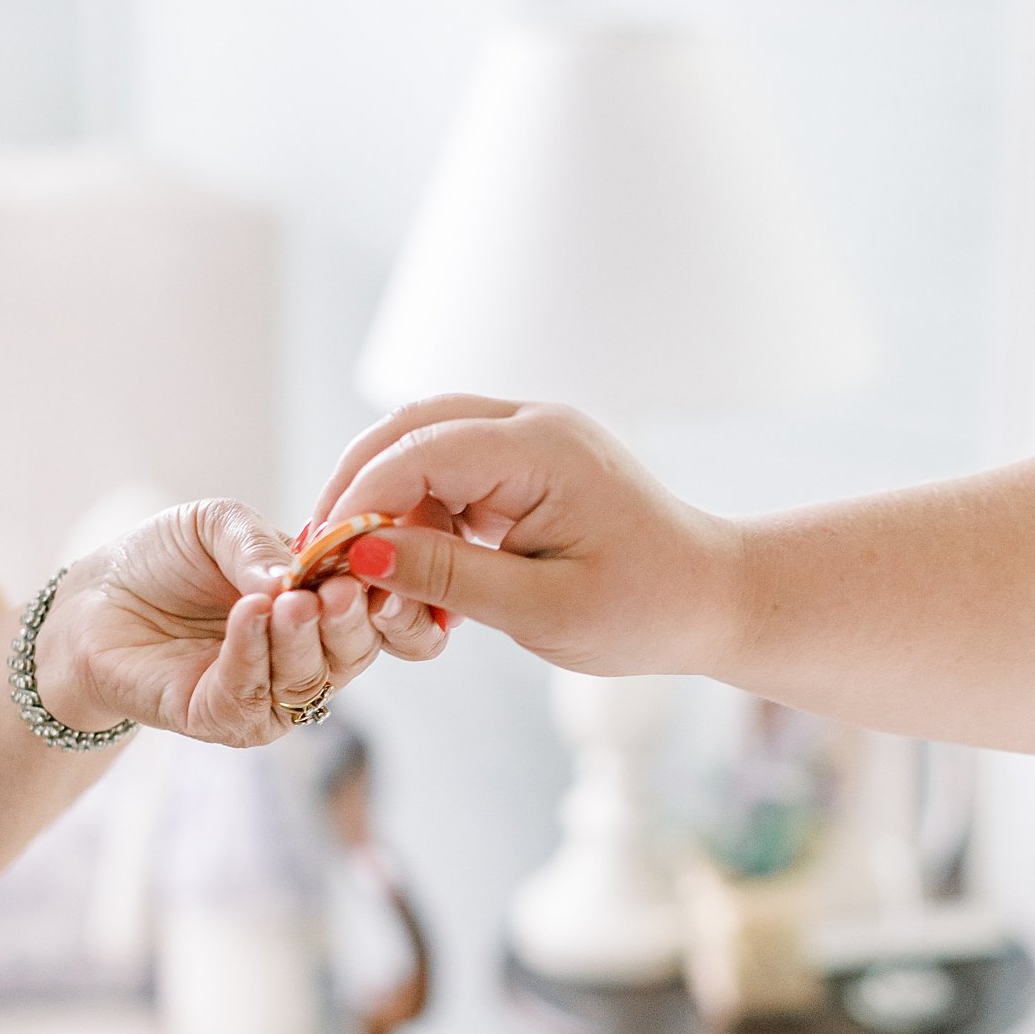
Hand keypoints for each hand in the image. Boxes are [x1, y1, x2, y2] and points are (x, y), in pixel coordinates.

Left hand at [33, 498, 393, 745]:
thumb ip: (261, 544)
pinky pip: (251, 696)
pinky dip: (254, 653)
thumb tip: (297, 576)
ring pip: (309, 681)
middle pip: (355, 655)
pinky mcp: (220, 720)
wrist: (96, 597)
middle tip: (340, 590)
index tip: (392, 573)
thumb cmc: (167, 558)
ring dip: (303, 639)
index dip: (401, 607)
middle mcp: (309, 657)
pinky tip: (250, 614)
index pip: (385, 621)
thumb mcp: (220, 524)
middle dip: (351, 623)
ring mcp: (269, 694)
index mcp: (326, 608)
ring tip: (291, 600)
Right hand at [310, 395, 743, 676]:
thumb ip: (448, 577)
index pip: (417, 452)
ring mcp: (533, 434)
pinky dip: (423, 509)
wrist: (713, 597)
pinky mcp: (531, 459)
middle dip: (355, 488)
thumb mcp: (540, 610)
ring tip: (375, 575)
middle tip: (323, 556)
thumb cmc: (644, 610)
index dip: (357, 503)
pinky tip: (422, 567)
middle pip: (408, 428)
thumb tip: (362, 555)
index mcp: (543, 449)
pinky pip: (452, 465)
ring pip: (423, 442)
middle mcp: (534, 423)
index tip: (322, 559)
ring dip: (388, 500)